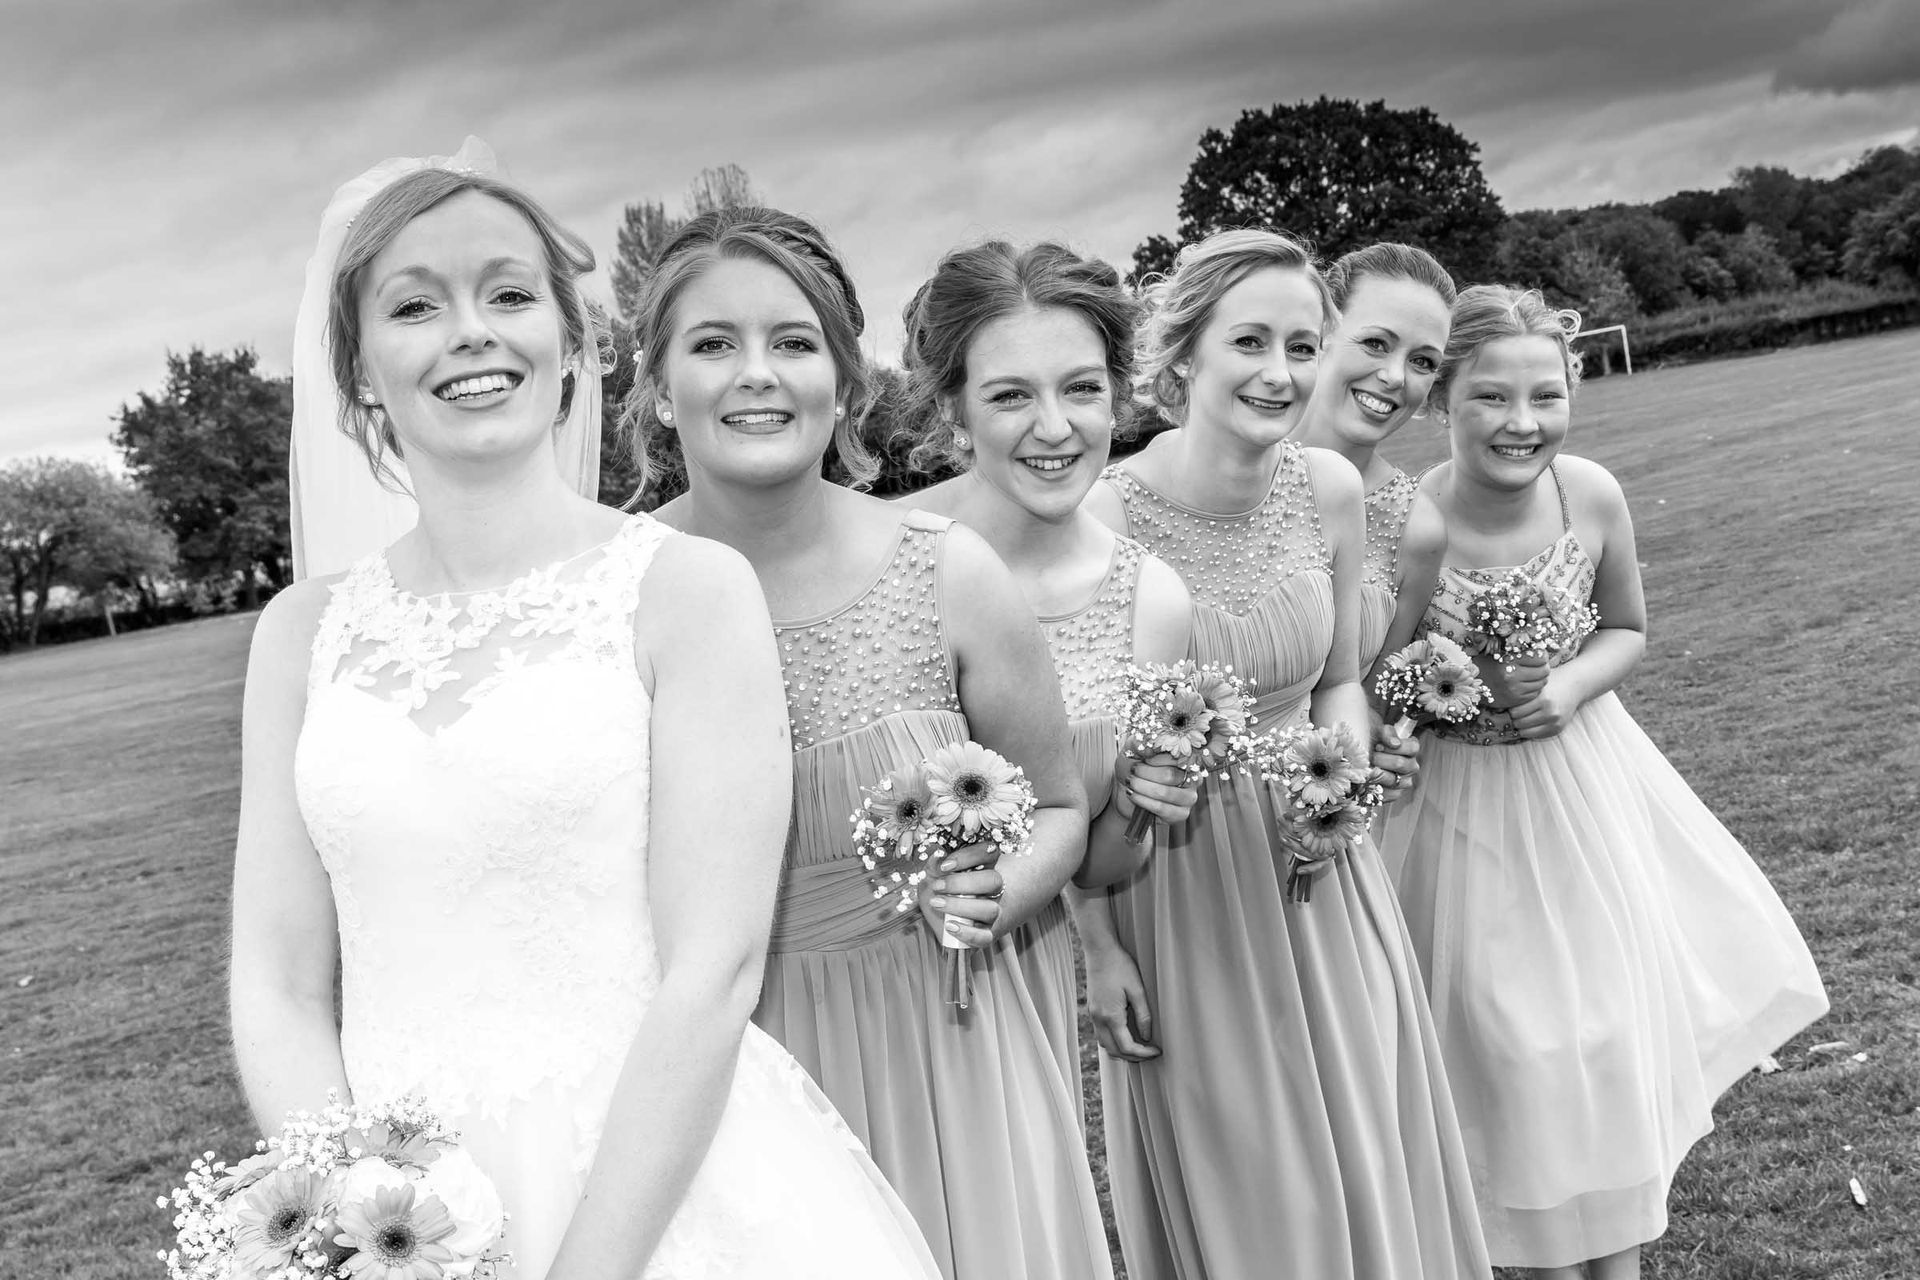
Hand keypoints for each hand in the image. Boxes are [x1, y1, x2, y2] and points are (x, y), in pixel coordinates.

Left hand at [919, 841, 1001, 947]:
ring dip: (961, 906)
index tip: (945, 865)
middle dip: (963, 883)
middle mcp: (994, 889)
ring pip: (991, 909)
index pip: (989, 853)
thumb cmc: (940, 894)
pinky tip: (950, 926)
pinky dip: (968, 933)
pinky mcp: (988, 934)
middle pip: (994, 880)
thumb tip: (936, 855)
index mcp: (985, 868)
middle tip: (938, 886)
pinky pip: (986, 937)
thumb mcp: (932, 877)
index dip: (969, 857)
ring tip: (938, 903)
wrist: (943, 924)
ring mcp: (994, 912)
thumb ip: (934, 866)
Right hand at [1084, 942, 1158, 1060]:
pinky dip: (1113, 1041)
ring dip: (1122, 1051)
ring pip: (1105, 1045)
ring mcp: (1093, 1015)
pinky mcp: (1092, 1010)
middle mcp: (1099, 1019)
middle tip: (1150, 1053)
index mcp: (1111, 1016)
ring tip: (1139, 1047)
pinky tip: (1126, 1035)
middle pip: (1114, 1051)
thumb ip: (1143, 1015)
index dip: (1144, 1053)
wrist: (1100, 950)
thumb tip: (1146, 1036)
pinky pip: (1101, 1034)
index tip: (1157, 1051)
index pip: (1127, 1047)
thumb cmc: (1120, 966)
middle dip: (1133, 1057)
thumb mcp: (1137, 989)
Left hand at [1111, 755, 1201, 829]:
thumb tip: (1151, 746)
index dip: (1156, 757)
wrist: (1124, 790)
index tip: (1143, 758)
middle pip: (1170, 775)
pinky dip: (1143, 801)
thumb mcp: (1133, 749)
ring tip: (1131, 783)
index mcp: (1187, 758)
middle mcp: (1193, 777)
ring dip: (1142, 787)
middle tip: (1133, 771)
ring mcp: (1189, 797)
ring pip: (1165, 792)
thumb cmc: (1133, 766)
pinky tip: (1133, 795)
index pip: (1177, 756)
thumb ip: (1142, 743)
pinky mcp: (1181, 814)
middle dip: (1145, 773)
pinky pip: (1162, 808)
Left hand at [1370, 720, 1419, 802]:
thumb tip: (1394, 743)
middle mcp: (1410, 766)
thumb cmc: (1368, 741)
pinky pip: (1388, 794)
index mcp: (1410, 749)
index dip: (1393, 747)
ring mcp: (1404, 781)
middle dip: (1379, 759)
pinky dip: (1374, 787)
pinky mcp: (1395, 794)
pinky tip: (1366, 781)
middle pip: (1400, 763)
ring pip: (1393, 780)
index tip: (1378, 746)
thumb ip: (1386, 732)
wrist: (1354, 757)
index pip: (1412, 747)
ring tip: (1365, 768)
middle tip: (1368, 757)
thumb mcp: (1375, 730)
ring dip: (1375, 773)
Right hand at [1477, 654, 1549, 708]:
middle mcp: (1512, 676)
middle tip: (1538, 665)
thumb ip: (1519, 651)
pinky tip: (1525, 684)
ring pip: (1541, 683)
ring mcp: (1514, 690)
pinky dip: (1533, 688)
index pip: (1540, 657)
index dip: (1543, 655)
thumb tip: (1543, 652)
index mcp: (1508, 660)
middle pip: (1544, 671)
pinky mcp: (1514, 700)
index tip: (1539, 655)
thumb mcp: (1500, 652)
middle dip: (1543, 667)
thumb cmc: (1486, 663)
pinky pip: (1534, 693)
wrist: (1469, 683)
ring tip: (1531, 674)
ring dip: (1539, 678)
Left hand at [1508, 671, 1580, 740]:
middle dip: (1514, 717)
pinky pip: (1535, 736)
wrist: (1574, 685)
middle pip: (1518, 722)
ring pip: (1525, 731)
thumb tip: (1496, 704)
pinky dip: (1530, 730)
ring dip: (1521, 725)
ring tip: (1523, 715)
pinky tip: (1532, 720)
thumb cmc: (1550, 682)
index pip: (1514, 712)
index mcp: (1542, 699)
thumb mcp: (1536, 683)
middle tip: (1516, 710)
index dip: (1509, 708)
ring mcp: (1554, 722)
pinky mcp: (1557, 730)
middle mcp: (1549, 712)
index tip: (1509, 704)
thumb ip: (1520, 692)